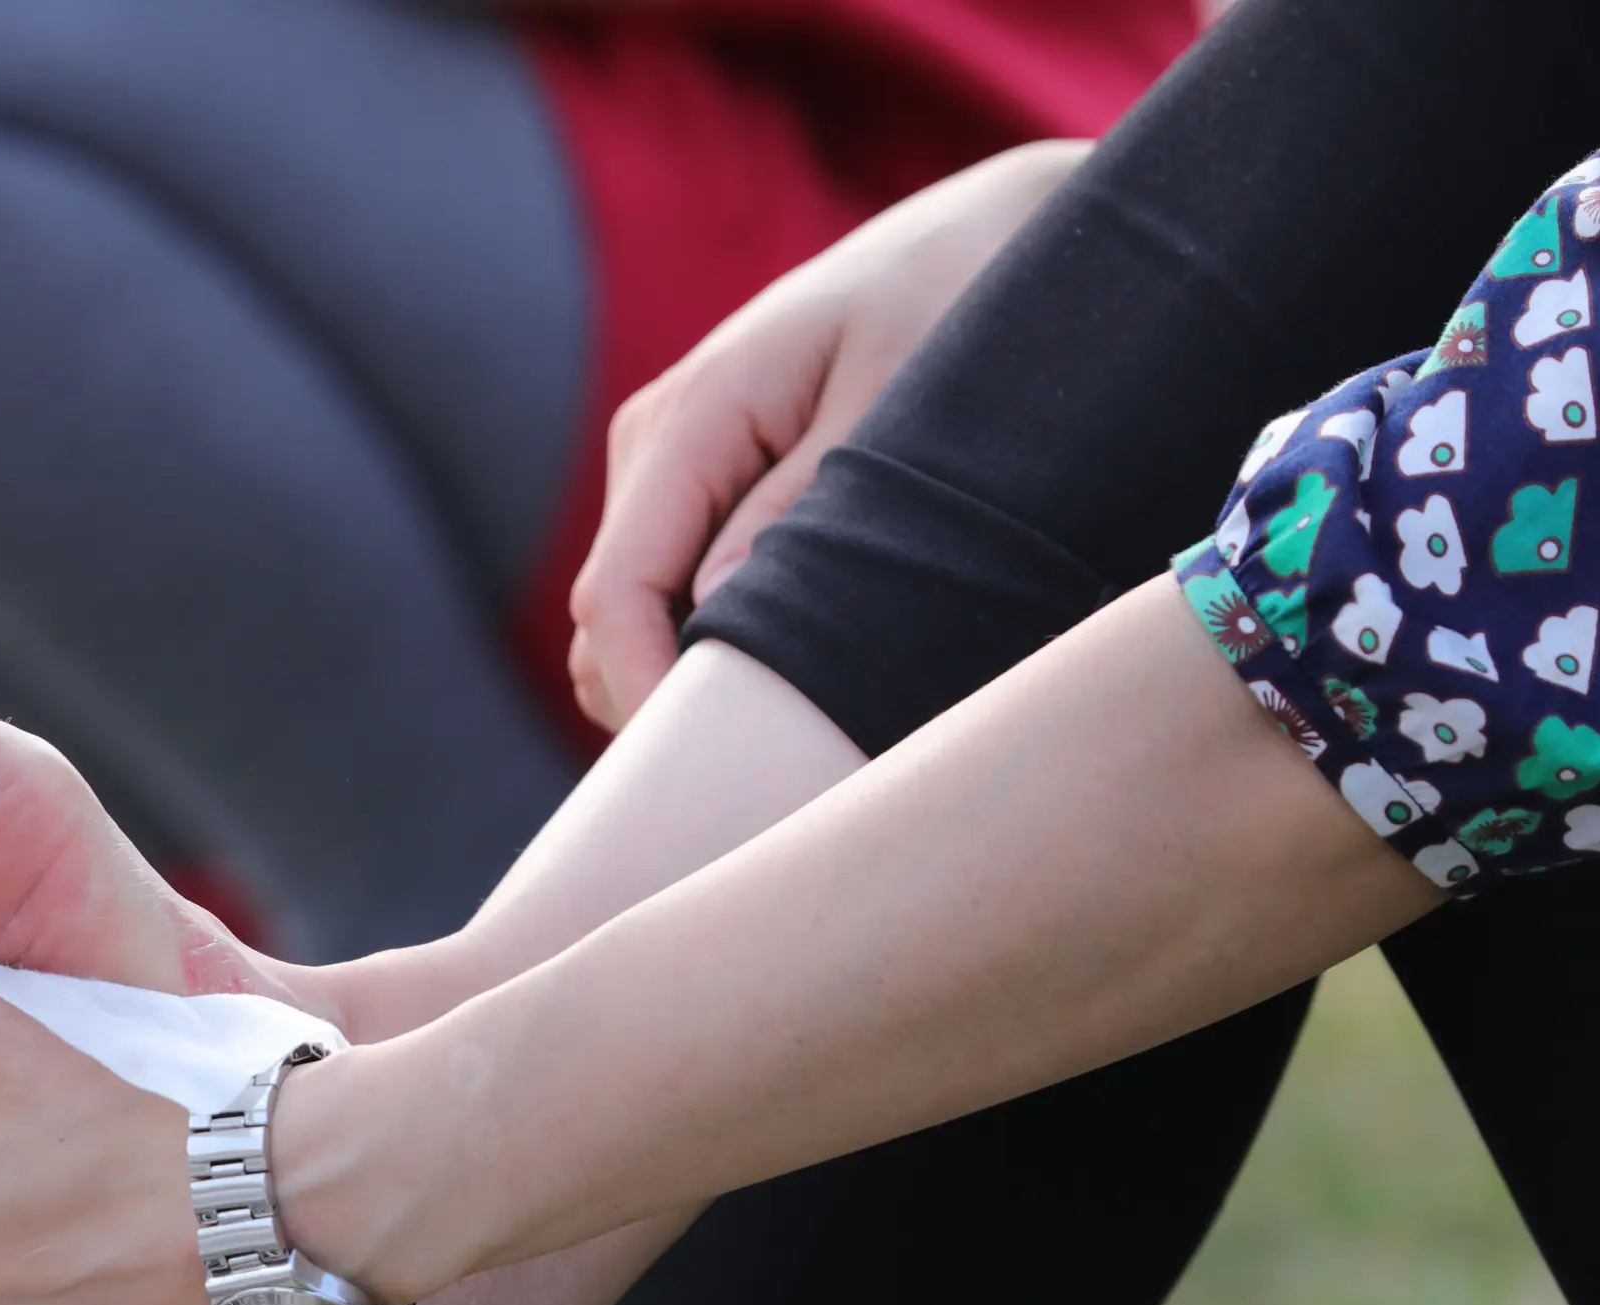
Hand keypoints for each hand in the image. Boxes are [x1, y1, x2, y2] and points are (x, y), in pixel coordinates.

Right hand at [566, 140, 1086, 728]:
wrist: (996, 236)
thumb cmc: (966, 308)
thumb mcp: (899, 407)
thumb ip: (803, 510)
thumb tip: (714, 623)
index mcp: (694, 413)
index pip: (614, 595)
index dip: (648, 697)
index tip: (723, 771)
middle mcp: (656, 441)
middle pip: (603, 627)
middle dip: (664, 708)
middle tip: (775, 774)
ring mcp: (672, 465)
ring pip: (630, 623)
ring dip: (690, 683)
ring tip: (798, 726)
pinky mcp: (704, 488)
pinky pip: (671, 598)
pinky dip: (713, 651)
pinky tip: (798, 672)